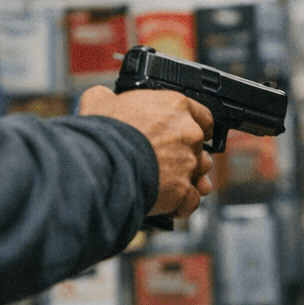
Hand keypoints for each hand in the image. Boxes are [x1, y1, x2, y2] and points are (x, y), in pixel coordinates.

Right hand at [78, 86, 212, 218]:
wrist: (103, 162)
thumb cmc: (104, 132)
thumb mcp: (100, 100)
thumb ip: (109, 97)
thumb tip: (103, 97)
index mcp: (175, 107)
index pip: (203, 116)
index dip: (198, 126)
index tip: (192, 133)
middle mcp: (188, 133)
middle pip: (200, 147)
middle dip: (189, 155)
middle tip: (170, 161)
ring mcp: (188, 163)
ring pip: (200, 174)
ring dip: (190, 179)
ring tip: (172, 184)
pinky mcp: (182, 190)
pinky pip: (191, 201)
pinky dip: (183, 205)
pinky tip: (171, 207)